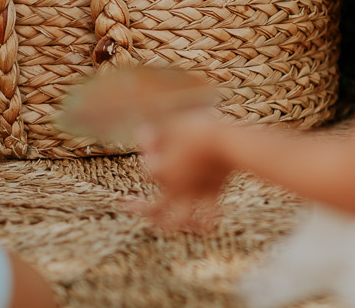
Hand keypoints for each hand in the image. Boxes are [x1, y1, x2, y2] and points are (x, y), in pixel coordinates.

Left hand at [139, 109, 232, 228]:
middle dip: (140, 209)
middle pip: (154, 207)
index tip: (150, 134)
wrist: (227, 143)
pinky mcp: (213, 192)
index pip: (146, 166)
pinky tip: (201, 227)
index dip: (147, 149)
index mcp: (162, 173)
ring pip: (179, 219)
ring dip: (169, 224)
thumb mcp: (171, 126)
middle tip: (126, 207)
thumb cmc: (197, 131)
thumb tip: (143, 135)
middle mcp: (176, 189)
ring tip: (162, 225)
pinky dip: (204, 222)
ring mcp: (195, 194)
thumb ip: (156, 134)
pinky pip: (209, 213)